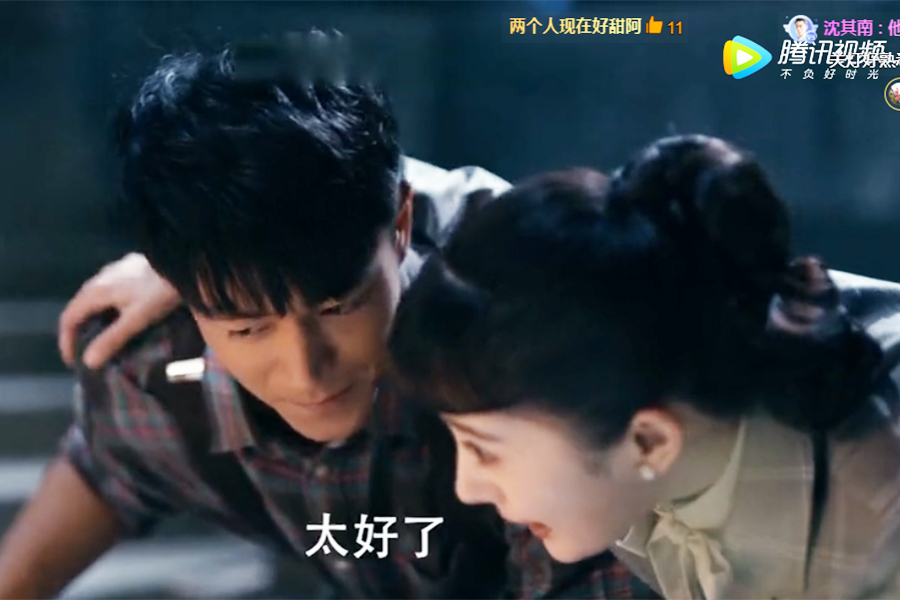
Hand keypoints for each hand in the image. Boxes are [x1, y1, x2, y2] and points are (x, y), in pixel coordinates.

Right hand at [58, 253, 181, 368]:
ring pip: (94, 297)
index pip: (68, 317)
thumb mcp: (136, 319)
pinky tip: (120, 316)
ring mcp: (114, 270)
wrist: (182, 261)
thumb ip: (112, 339)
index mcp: (96, 290)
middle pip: (79, 307)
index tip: (71, 360)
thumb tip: (88, 361)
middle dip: (78, 331)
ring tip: (102, 337)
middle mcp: (99, 277)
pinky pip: (108, 290)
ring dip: (93, 318)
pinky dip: (106, 307)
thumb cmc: (159, 293)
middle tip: (86, 351)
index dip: (66, 340)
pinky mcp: (128, 268)